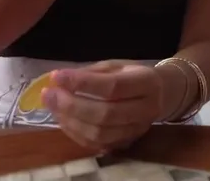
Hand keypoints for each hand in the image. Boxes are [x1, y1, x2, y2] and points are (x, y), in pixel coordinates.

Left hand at [43, 61, 164, 150]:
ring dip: (70, 121)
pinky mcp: (126, 143)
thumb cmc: (132, 75)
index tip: (57, 77)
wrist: (160, 95)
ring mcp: (137, 130)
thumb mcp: (116, 65)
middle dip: (71, 105)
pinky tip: (64, 119)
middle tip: (49, 95)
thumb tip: (59, 80)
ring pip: (100, 133)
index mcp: (146, 82)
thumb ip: (91, 73)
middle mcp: (146, 109)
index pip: (112, 87)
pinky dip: (76, 133)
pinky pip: (97, 144)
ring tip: (53, 106)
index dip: (82, 83)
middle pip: (105, 114)